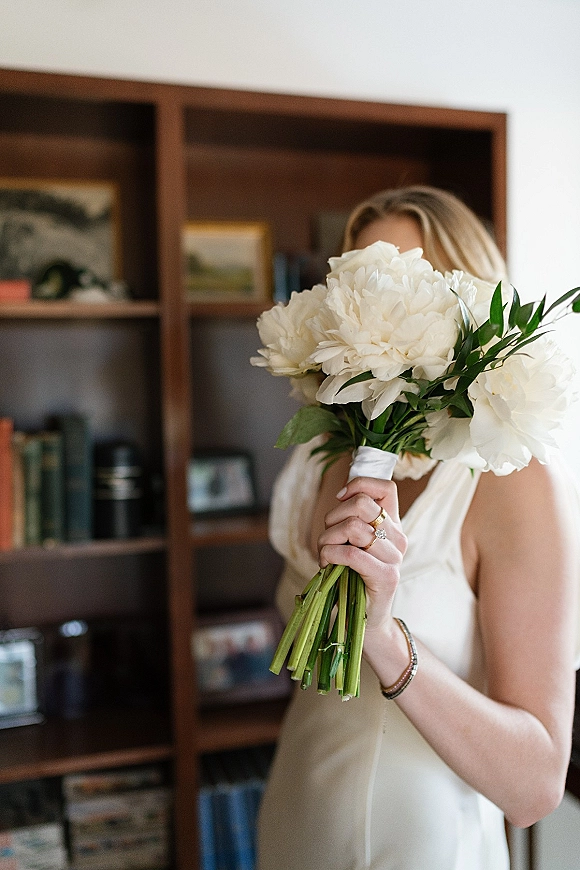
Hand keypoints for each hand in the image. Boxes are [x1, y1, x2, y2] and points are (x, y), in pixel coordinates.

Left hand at [317, 476, 407, 633]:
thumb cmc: (353, 580)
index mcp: (393, 525)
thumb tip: (342, 493)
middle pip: (362, 504)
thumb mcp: (353, 543)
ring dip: (327, 539)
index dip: (359, 484)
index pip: (386, 487)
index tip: (340, 497)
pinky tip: (326, 564)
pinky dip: (330, 555)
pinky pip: (351, 553)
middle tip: (329, 536)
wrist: (365, 623)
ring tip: (326, 554)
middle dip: (334, 516)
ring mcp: (394, 558)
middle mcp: (398, 538)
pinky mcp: (386, 577)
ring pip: (353, 527)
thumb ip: (352, 519)